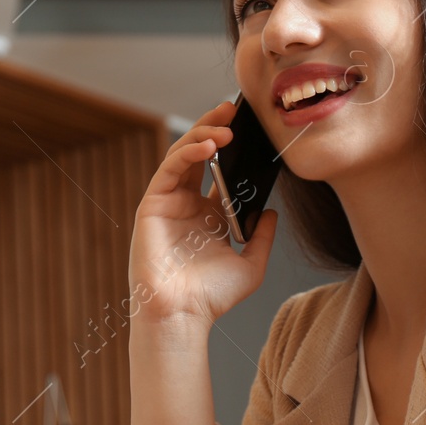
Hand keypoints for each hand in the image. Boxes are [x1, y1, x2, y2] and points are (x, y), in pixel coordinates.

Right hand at [129, 101, 277, 327]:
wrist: (183, 314)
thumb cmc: (211, 297)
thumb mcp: (251, 265)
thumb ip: (262, 238)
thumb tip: (273, 213)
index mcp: (208, 215)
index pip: (219, 170)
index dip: (233, 148)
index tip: (252, 128)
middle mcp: (187, 205)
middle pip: (199, 154)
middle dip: (215, 127)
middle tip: (234, 110)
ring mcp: (168, 203)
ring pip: (182, 155)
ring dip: (203, 133)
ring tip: (225, 125)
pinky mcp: (152, 204)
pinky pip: (169, 169)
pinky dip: (187, 152)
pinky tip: (210, 145)